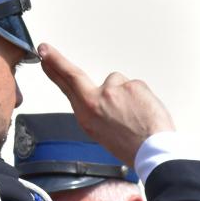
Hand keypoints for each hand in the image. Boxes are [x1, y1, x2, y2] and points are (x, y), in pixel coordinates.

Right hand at [37, 43, 174, 162]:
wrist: (154, 150)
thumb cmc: (132, 148)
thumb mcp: (103, 133)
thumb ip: (97, 112)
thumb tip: (103, 100)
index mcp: (87, 116)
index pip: (67, 87)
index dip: (55, 69)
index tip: (45, 57)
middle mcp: (96, 101)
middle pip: (75, 76)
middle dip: (58, 61)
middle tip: (46, 50)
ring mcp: (113, 90)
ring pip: (117, 84)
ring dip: (126, 95)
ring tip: (136, 116)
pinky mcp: (132, 85)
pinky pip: (136, 87)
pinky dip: (141, 97)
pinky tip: (145, 112)